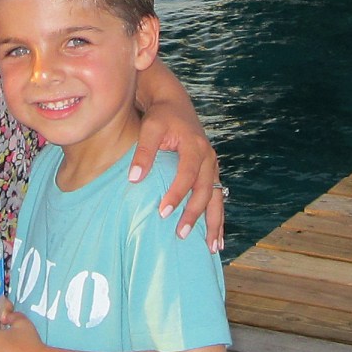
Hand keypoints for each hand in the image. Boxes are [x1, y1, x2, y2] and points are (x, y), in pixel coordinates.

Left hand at [130, 98, 224, 250]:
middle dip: (194, 214)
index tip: (163, 212)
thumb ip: (143, 152)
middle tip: (180, 234)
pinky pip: (217, 198)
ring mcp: (213, 166)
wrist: (174, 103)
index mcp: (195, 146)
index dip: (176, 194)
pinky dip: (217, 218)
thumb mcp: (149, 128)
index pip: (187, 175)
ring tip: (211, 247)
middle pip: (206, 190)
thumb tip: (133, 178)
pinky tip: (216, 238)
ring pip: (217, 197)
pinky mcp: (211, 172)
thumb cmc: (160, 116)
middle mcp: (209, 157)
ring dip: (214, 222)